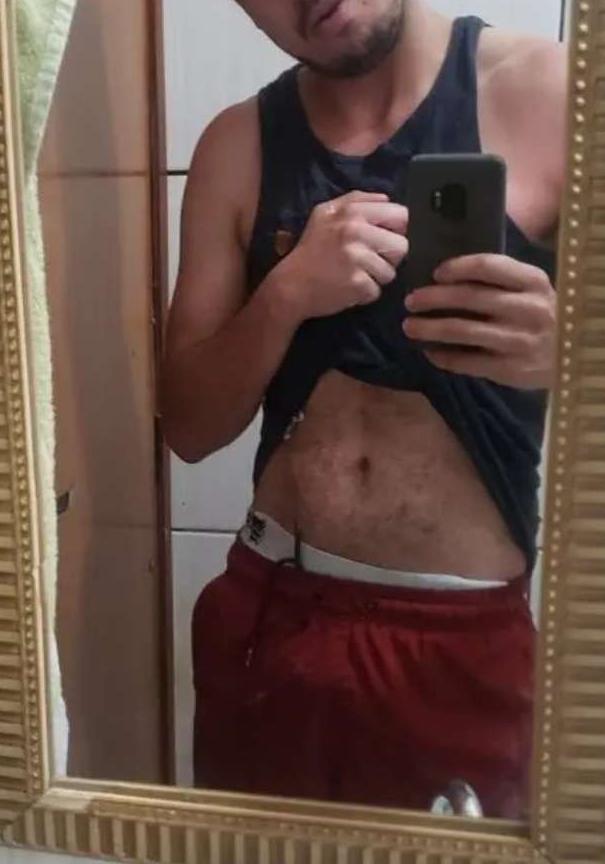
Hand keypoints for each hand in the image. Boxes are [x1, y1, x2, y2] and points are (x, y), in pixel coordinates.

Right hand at [274, 191, 408, 322]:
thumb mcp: (326, 213)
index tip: (382, 239)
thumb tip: (387, 199)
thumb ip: (356, 200)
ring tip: (356, 275)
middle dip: (389, 257)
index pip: (400, 214)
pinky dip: (365, 294)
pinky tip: (349, 288)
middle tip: (369, 261)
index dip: (395, 230)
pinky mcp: (357, 284)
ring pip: (390, 272)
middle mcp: (355, 231)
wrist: (291, 284)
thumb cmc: (311, 248)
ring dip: (376, 278)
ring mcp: (357, 258)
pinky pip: (377, 290)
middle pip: (401, 246)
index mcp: (352, 211)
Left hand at [403, 254, 556, 388]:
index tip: (435, 273)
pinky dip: (443, 357)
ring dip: (429, 328)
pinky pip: (466, 362)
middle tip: (410, 300)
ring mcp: (517, 340)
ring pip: (461, 331)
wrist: (573, 357)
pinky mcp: (508, 369)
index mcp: (532, 282)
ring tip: (409, 326)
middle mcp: (526, 309)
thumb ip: (500, 281)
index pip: (487, 266)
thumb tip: (445, 276)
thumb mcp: (532, 291)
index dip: (456, 268)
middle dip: (432, 298)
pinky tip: (430, 352)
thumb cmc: (543, 316)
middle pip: (468, 297)